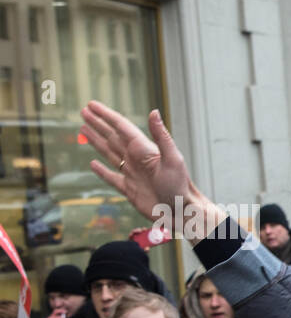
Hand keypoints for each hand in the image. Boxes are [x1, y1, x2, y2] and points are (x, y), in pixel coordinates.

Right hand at [79, 101, 224, 243]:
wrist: (181, 212)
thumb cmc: (180, 186)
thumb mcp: (173, 159)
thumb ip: (161, 136)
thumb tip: (154, 112)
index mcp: (144, 149)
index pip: (121, 127)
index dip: (106, 116)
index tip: (91, 105)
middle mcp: (137, 159)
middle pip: (112, 137)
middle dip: (98, 124)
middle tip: (83, 111)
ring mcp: (132, 174)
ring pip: (109, 153)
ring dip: (96, 141)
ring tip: (83, 130)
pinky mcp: (130, 190)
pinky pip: (111, 177)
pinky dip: (101, 171)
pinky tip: (93, 163)